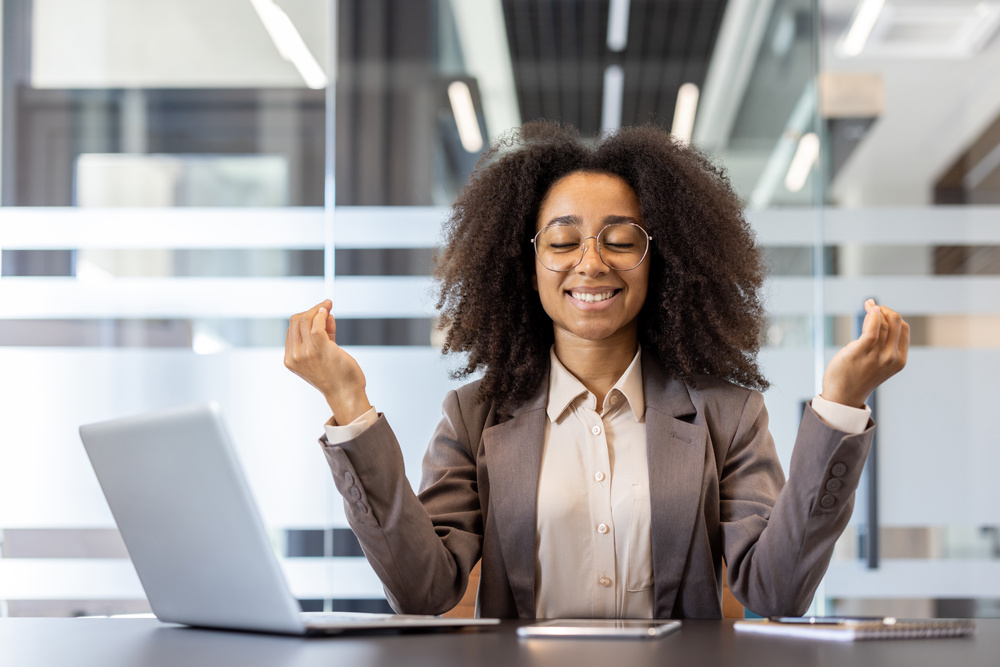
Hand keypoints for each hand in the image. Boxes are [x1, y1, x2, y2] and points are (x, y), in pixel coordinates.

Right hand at [284, 299, 371, 423]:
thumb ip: (322, 334)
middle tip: (325, 305)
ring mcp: (307, 353)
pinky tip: (328, 311)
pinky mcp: (321, 349)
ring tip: (328, 306)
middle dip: (311, 310)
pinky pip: (317, 324)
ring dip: (318, 309)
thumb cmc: (337, 376)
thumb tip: (325, 313)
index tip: (318, 311)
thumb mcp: (323, 354)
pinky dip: (322, 314)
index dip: (305, 316)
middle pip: (296, 321)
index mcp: (291, 359)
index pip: (292, 329)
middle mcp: (295, 356)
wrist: (345, 393)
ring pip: (305, 319)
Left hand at [821, 299, 909, 408]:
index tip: (880, 310)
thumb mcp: (878, 361)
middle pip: (896, 322)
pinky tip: (869, 307)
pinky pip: (872, 328)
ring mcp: (877, 355)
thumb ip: (881, 343)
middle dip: (885, 309)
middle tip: (872, 306)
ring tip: (868, 304)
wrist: (843, 396)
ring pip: (883, 322)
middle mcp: (891, 357)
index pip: (904, 328)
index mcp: (899, 360)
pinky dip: (872, 314)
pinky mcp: (860, 352)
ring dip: (876, 309)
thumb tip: (876, 316)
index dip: (893, 315)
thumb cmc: (858, 376)